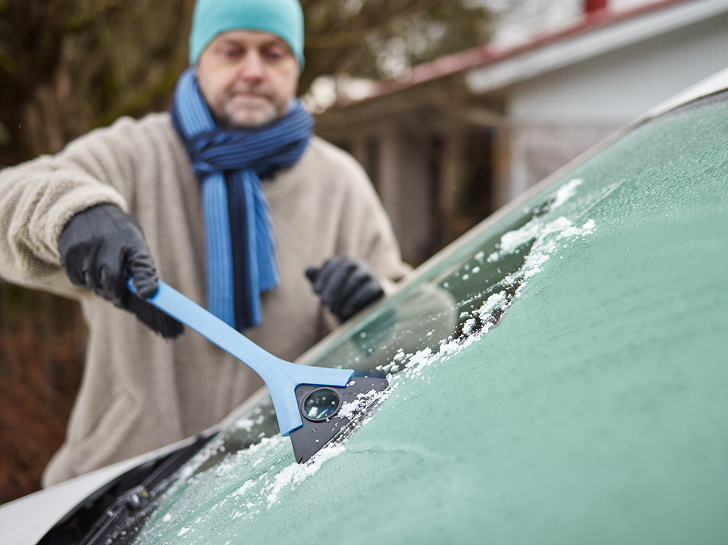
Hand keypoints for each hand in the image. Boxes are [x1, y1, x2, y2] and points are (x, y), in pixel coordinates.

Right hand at [58, 204, 182, 337]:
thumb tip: (146, 294)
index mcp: (131, 239)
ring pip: (93, 283)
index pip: (142, 262)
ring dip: (101, 288)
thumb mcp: (135, 241)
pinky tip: (90, 270)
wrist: (86, 210)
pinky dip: (85, 281)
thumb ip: (141, 266)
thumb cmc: (118, 233)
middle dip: (117, 296)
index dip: (145, 280)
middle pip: (112, 281)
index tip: (146, 296)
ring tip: (105, 280)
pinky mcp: (69, 254)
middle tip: (120, 300)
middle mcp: (107, 243)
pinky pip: (78, 279)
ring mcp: (86, 249)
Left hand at [306, 256, 383, 321]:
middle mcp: (358, 264)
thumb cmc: (340, 296)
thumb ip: (317, 279)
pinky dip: (356, 300)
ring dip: (343, 295)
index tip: (315, 292)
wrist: (362, 311)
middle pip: (345, 268)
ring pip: (357, 278)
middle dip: (333, 286)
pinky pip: (369, 289)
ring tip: (334, 310)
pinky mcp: (378, 287)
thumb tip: (308, 270)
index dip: (323, 276)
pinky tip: (347, 311)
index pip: (331, 264)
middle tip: (324, 303)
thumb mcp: (327, 289)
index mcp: (343, 262)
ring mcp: (370, 274)